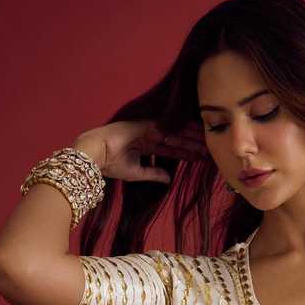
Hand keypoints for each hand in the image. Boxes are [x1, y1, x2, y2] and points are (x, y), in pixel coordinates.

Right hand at [73, 118, 207, 182]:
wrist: (94, 155)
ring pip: (174, 132)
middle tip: (210, 146)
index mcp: (145, 146)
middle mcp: (148, 136)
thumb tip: (168, 179)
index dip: (186, 153)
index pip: (171, 149)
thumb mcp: (137, 173)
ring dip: (189, 137)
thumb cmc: (110, 164)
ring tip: (206, 140)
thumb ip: (153, 174)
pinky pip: (165, 127)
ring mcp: (146, 129)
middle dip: (192, 143)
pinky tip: (192, 131)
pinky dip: (179, 129)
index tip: (201, 157)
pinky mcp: (143, 125)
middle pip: (176, 139)